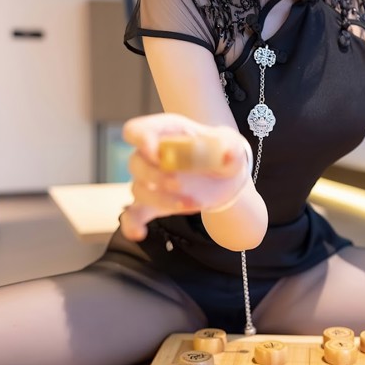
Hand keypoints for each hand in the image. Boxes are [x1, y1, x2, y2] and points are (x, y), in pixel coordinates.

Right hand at [119, 113, 250, 240]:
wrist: (224, 176)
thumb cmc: (223, 151)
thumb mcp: (231, 145)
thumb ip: (229, 147)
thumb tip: (226, 154)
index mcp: (166, 132)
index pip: (137, 130)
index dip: (141, 140)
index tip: (157, 155)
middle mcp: (152, 155)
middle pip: (136, 162)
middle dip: (155, 176)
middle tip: (179, 184)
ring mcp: (150, 179)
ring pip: (138, 189)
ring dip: (161, 199)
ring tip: (190, 204)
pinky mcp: (154, 202)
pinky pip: (134, 213)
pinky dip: (133, 224)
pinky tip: (139, 234)